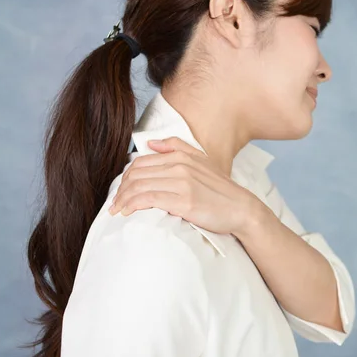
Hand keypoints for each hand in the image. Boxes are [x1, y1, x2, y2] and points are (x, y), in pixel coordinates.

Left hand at [108, 137, 259, 235]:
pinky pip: (148, 199)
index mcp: (181, 156)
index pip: (141, 163)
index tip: (121, 192)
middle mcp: (179, 166)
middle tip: (115, 203)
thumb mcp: (203, 161)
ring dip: (123, 199)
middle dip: (120, 190)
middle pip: (136, 174)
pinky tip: (127, 212)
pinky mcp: (184, 201)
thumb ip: (177, 148)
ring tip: (117, 210)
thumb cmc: (221, 190)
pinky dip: (133, 205)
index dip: (125, 178)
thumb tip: (151, 143)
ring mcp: (181, 183)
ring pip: (139, 186)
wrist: (242, 209)